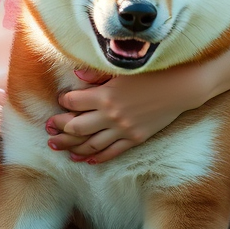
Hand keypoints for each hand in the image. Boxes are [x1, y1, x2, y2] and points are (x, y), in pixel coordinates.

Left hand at [45, 64, 209, 163]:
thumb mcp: (122, 69)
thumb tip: (76, 76)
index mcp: (105, 95)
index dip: (62, 101)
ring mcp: (123, 129)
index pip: (73, 102)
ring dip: (72, 147)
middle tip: (48, 130)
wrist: (181, 87)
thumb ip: (97, 74)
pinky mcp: (135, 139)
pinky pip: (111, 152)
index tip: (59, 101)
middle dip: (59, 128)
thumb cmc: (152, 72)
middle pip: (76, 126)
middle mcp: (111, 115)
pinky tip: (85, 159)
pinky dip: (96, 157)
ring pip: (90, 144)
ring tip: (58, 147)